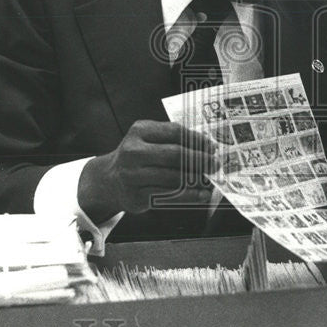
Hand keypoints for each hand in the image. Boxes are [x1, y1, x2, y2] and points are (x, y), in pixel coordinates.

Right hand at [79, 120, 214, 221]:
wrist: (110, 180)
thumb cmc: (139, 157)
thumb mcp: (150, 139)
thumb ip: (175, 139)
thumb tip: (209, 146)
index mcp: (139, 131)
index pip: (175, 132)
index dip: (197, 139)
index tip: (212, 146)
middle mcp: (133, 152)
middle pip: (175, 154)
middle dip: (200, 159)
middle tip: (215, 164)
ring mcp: (132, 175)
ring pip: (174, 178)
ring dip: (197, 180)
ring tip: (210, 181)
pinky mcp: (136, 196)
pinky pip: (169, 196)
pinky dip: (189, 196)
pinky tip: (201, 195)